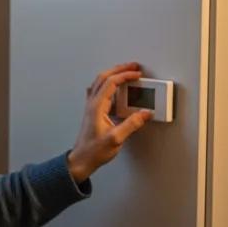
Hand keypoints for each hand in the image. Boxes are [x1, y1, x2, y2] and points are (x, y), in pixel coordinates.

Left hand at [66, 63, 151, 182]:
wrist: (81, 160)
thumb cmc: (94, 151)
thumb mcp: (116, 138)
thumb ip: (132, 124)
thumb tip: (145, 113)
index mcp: (96, 107)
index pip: (111, 83)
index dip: (125, 76)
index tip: (137, 74)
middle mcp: (92, 104)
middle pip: (103, 77)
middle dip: (119, 69)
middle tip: (133, 66)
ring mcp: (91, 107)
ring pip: (100, 83)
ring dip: (114, 75)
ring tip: (127, 73)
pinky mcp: (93, 112)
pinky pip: (100, 92)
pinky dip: (110, 85)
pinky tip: (116, 89)